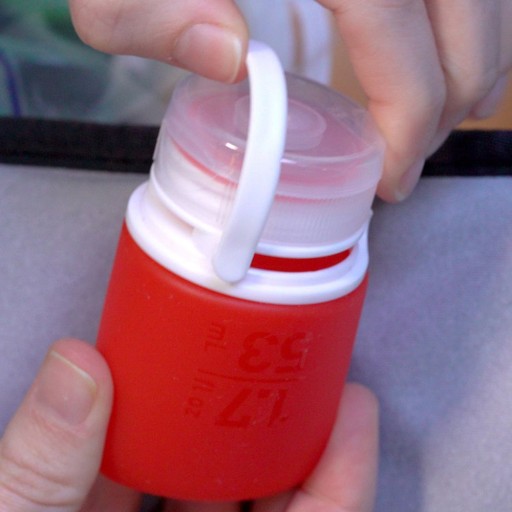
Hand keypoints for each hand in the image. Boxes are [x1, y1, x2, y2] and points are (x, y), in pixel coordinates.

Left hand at [0, 339, 377, 511]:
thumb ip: (39, 462)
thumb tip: (75, 358)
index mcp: (93, 510)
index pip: (142, 430)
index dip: (171, 379)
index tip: (200, 334)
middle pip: (216, 456)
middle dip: (250, 401)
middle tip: (276, 345)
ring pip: (273, 491)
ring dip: (308, 431)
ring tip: (325, 373)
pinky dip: (337, 482)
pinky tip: (352, 427)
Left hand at [67, 0, 511, 201]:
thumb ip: (148, 15)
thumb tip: (231, 59)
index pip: (395, 28)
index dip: (409, 114)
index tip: (390, 177)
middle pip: (466, 7)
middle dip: (452, 98)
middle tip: (413, 158)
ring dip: (476, 56)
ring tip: (440, 116)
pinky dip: (474, 17)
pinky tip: (450, 48)